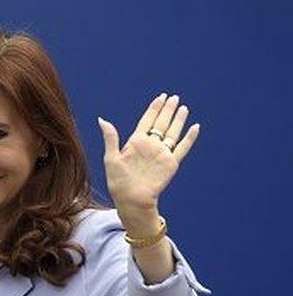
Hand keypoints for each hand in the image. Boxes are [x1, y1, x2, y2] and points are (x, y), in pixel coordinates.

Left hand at [97, 94, 199, 228]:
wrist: (131, 199)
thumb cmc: (118, 181)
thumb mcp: (111, 157)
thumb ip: (111, 137)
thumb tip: (102, 119)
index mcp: (136, 142)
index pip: (147, 120)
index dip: (154, 108)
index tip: (161, 97)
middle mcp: (150, 145)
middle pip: (161, 123)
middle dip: (168, 110)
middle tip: (174, 97)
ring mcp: (162, 153)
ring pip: (173, 132)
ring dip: (178, 120)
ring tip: (183, 107)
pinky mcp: (171, 163)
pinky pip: (183, 148)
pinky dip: (189, 138)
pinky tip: (195, 127)